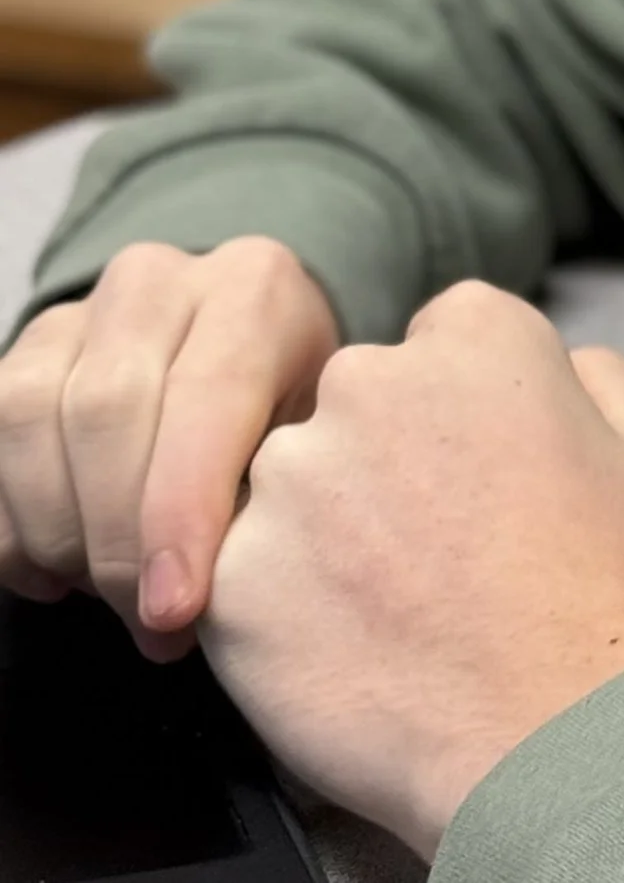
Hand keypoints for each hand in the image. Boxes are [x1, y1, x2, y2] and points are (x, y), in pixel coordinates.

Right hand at [0, 237, 338, 657]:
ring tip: (112, 600)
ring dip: (60, 534)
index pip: (208, 392)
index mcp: (251, 288)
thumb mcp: (311, 437)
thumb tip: (206, 599)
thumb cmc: (286, 410)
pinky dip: (14, 529)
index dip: (181, 509)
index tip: (175, 609)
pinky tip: (59, 575)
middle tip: (152, 625)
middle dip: (118, 539)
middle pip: (109, 407)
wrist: (240, 350)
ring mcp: (79, 310)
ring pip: (32, 416)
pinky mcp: (23, 351)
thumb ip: (273, 490)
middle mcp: (159, 281)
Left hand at [203, 279, 623, 857]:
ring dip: (327, 534)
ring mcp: (292, 482)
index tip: (485, 473)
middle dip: (389, 460)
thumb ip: (605, 381)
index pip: (446, 338)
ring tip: (396, 613)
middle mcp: (370, 382)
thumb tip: (566, 371)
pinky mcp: (236, 581)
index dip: (470, 411)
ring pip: (294, 489)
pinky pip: (248, 581)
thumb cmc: (623, 605)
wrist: (556, 746)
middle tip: (441, 552)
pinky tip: (352, 655)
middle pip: (359, 403)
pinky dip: (286, 616)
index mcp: (477, 337)